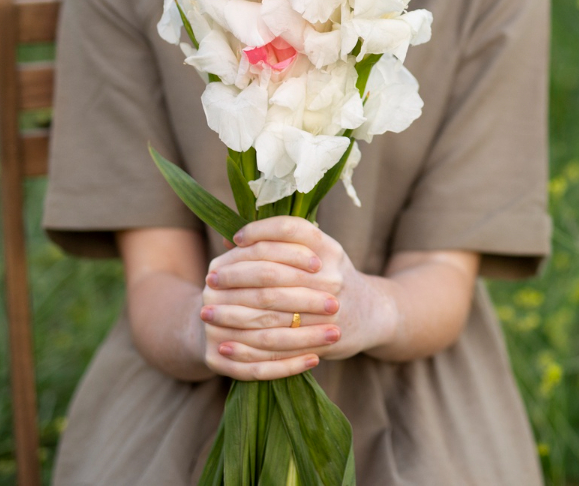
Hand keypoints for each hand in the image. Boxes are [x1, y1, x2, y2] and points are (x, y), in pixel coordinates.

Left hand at [199, 216, 397, 380]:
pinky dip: (247, 348)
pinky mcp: (321, 340)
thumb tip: (230, 237)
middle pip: (273, 273)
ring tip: (206, 311)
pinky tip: (225, 344)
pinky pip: (278, 346)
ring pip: (270, 313)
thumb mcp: (320, 252)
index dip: (259, 231)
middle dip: (236, 276)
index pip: (291, 230)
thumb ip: (282, 244)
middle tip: (210, 278)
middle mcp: (330, 276)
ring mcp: (327, 310)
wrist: (373, 314)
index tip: (235, 238)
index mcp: (329, 249)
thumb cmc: (334, 278)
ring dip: (233, 314)